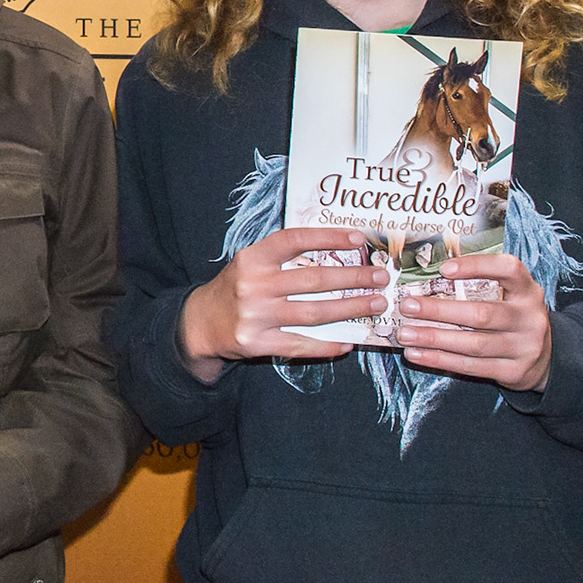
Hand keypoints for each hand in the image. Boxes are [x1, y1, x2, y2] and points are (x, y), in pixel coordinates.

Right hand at [179, 228, 387, 382]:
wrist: (201, 323)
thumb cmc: (237, 287)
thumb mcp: (251, 263)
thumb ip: (283, 255)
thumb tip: (334, 247)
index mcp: (252, 258)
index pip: (295, 240)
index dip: (328, 237)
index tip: (358, 237)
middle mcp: (253, 285)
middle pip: (313, 280)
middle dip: (354, 277)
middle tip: (380, 276)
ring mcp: (256, 316)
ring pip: (314, 313)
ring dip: (351, 308)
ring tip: (376, 304)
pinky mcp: (258, 343)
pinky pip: (301, 345)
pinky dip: (327, 345)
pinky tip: (349, 341)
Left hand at [397, 253, 551, 390]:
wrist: (542, 359)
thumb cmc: (511, 318)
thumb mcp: (508, 296)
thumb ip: (480, 286)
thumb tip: (428, 279)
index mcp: (527, 290)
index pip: (507, 269)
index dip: (476, 266)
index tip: (443, 269)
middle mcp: (529, 317)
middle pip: (482, 314)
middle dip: (439, 310)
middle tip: (407, 306)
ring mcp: (524, 347)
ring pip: (473, 343)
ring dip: (433, 338)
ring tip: (404, 334)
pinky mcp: (514, 371)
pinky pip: (471, 366)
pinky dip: (440, 360)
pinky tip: (416, 354)